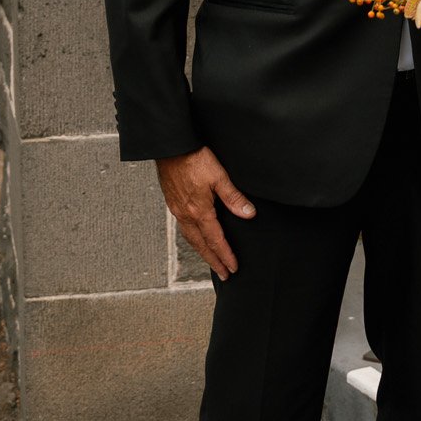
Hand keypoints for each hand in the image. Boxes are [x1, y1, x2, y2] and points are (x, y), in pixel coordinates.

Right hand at [156, 146, 254, 278]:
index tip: (234, 268)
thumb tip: (248, 213)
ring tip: (212, 260)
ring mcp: (177, 209)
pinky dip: (193, 238)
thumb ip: (233, 197)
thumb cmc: (194, 158)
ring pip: (191, 238)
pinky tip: (197, 237)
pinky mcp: (173, 202)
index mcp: (199, 211)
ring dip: (203, 251)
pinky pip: (184, 228)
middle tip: (224, 274)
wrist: (171, 147)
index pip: (215, 240)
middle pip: (201, 245)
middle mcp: (186, 214)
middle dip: (214, 261)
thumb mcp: (219, 176)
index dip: (225, 255)